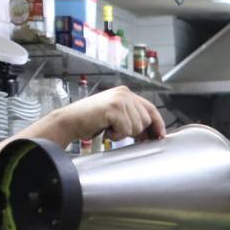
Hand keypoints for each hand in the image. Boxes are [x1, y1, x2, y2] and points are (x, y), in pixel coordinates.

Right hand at [48, 85, 165, 143]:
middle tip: (118, 131)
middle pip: (146, 120)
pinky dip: (116, 136)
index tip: (160, 135)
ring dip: (123, 133)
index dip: (157, 123)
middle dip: (135, 131)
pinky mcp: (114, 108)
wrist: (69, 121)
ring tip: (108, 127)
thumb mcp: (116, 116)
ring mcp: (120, 99)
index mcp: (126, 93)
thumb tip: (150, 133)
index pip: (150, 108)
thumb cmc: (90, 121)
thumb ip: (132, 119)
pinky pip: (126, 130)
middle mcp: (125, 93)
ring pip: (137, 127)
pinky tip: (105, 129)